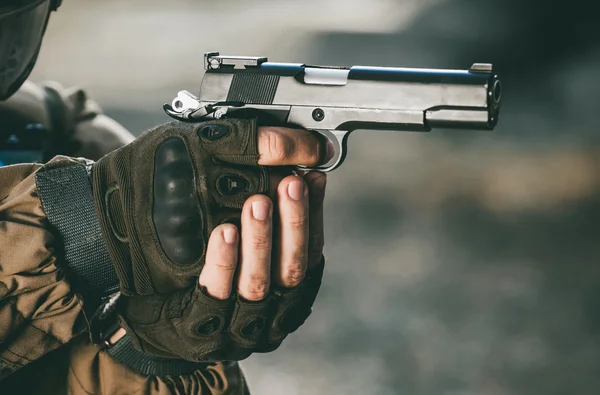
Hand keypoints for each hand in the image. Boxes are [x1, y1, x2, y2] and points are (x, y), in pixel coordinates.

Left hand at [109, 171, 326, 352]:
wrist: (163, 322)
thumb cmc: (214, 278)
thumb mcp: (248, 251)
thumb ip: (270, 222)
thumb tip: (293, 171)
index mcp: (291, 293)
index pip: (311, 252)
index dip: (314, 215)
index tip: (312, 178)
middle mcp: (273, 314)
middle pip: (292, 269)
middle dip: (293, 224)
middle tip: (290, 184)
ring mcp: (240, 327)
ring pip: (257, 283)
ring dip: (260, 240)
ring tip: (257, 203)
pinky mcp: (203, 328)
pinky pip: (215, 294)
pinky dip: (223, 262)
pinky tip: (224, 232)